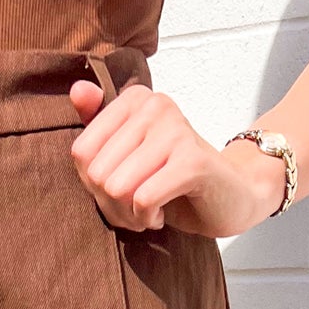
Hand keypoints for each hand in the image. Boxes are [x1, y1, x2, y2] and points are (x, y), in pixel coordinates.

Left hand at [69, 81, 285, 236]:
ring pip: (116, 188)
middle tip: (136, 205)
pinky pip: (143, 199)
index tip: (120, 188)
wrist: (231, 196)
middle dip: (111, 203)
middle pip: (97, 173)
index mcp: (135, 99)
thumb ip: (99, 123)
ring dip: (128, 214)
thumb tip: (76, 89)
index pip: (81, 152)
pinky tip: (161, 214)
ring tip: (149, 211)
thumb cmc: (173, 178)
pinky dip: (147, 218)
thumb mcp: (129, 155)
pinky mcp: (192, 161)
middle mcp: (155, 106)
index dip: (92, 185)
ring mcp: (175, 130)